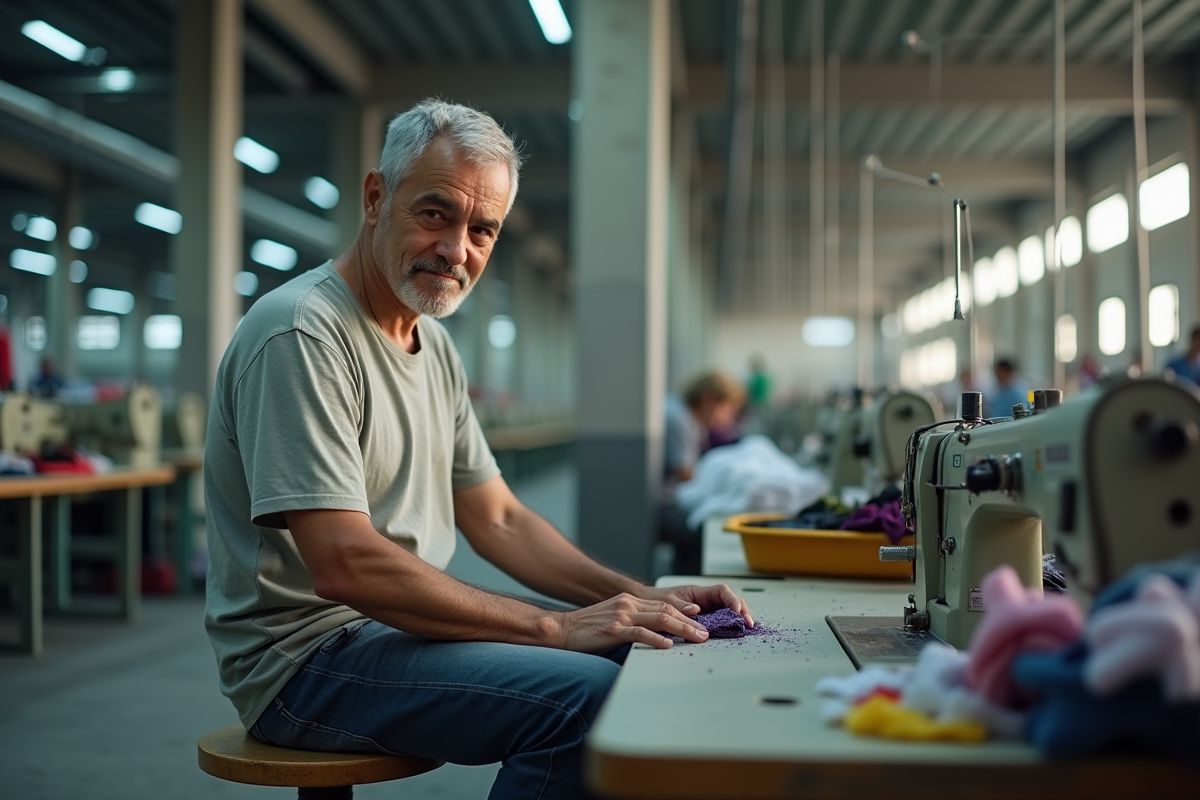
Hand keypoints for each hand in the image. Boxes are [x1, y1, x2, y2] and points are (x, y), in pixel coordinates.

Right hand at [557, 593, 710, 651]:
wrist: (561, 629)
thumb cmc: (586, 628)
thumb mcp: (613, 617)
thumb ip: (633, 620)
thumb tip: (655, 632)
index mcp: (629, 600)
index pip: (663, 605)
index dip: (684, 613)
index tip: (700, 621)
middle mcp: (627, 604)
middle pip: (667, 610)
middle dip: (689, 622)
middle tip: (705, 633)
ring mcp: (621, 616)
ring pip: (659, 619)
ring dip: (682, 629)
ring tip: (697, 638)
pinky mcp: (613, 630)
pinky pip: (640, 633)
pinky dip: (657, 638)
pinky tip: (668, 645)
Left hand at [641, 583, 754, 627]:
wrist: (646, 606)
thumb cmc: (655, 600)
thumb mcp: (666, 603)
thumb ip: (680, 607)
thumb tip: (696, 610)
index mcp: (698, 592)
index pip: (722, 591)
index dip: (732, 600)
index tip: (737, 611)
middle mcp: (705, 600)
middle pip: (730, 601)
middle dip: (741, 610)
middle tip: (748, 622)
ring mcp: (706, 610)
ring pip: (728, 611)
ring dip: (738, 618)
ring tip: (746, 628)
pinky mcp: (704, 621)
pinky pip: (721, 621)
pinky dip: (729, 625)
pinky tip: (735, 632)